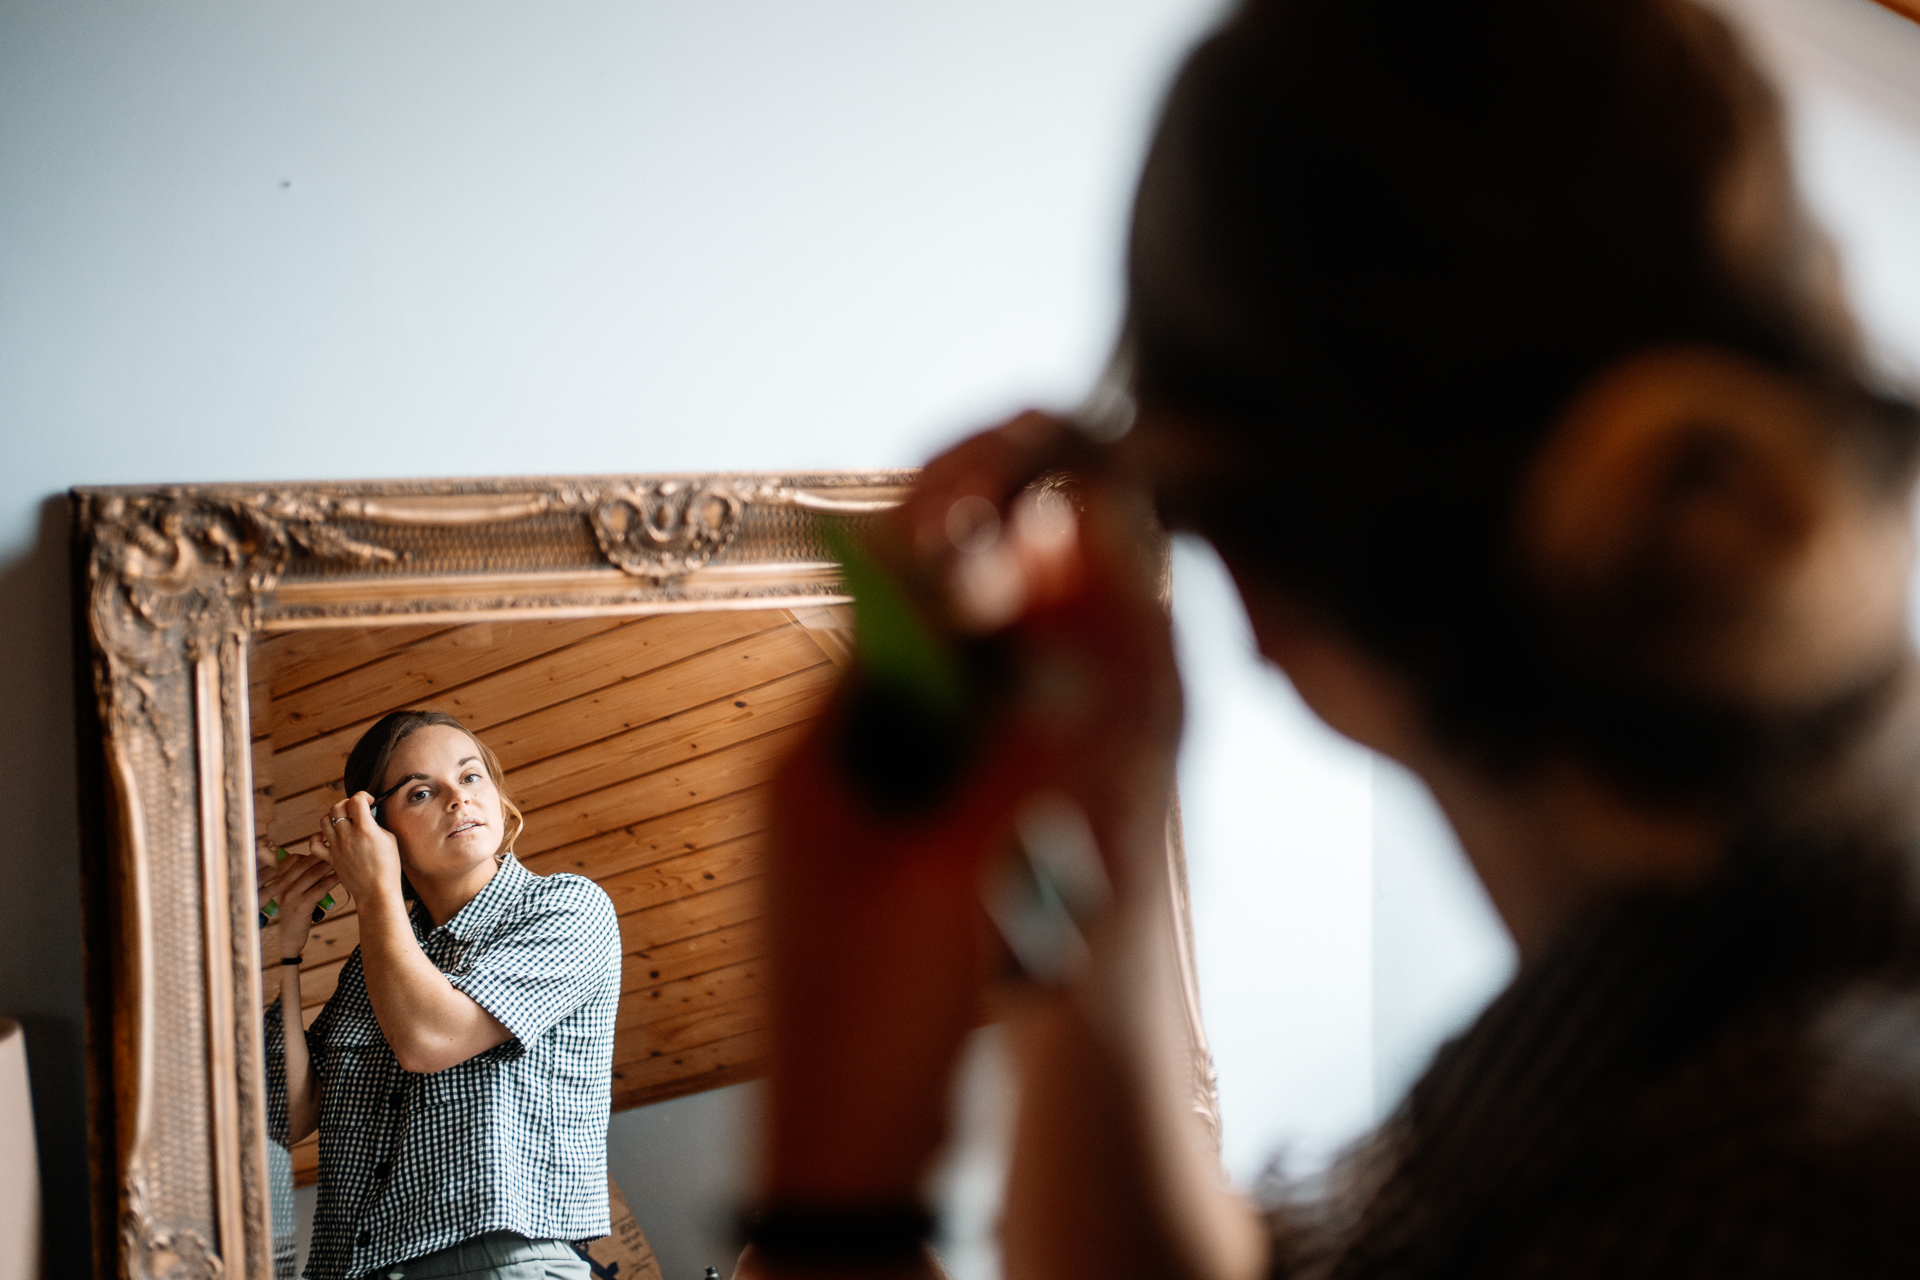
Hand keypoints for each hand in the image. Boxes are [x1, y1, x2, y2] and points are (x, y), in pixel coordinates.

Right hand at [256, 835, 339, 960]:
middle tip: (339, 846)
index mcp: (280, 882)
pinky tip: (342, 876)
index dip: (309, 851)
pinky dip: (331, 881)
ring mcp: (290, 897)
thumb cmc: (297, 915)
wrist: (289, 939)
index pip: (292, 860)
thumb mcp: (294, 895)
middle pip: (303, 864)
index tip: (324, 840)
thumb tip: (319, 861)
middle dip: (321, 854)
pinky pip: (318, 889)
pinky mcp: (300, 907)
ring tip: (345, 858)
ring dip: (328, 865)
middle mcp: (282, 887)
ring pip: (311, 875)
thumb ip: (302, 880)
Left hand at [316, 792, 404, 909]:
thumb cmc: (388, 867)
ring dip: (333, 817)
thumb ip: (376, 825)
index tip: (369, 801)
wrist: (377, 891)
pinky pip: (314, 844)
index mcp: (365, 829)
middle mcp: (347, 835)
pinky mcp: (330, 858)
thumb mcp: (390, 839)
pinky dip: (318, 838)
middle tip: (355, 810)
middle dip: (346, 804)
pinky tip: (328, 838)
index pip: (356, 800)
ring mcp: (336, 847)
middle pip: (337, 807)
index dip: (363, 796)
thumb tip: (368, 816)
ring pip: (324, 821)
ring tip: (343, 822)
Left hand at [761, 412, 1182, 1202]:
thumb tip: (1085, 646)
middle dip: (1019, 573)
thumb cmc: (876, 1035)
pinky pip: (970, 762)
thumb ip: (1022, 758)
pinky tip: (1081, 726)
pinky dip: (1028, 735)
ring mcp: (865, 812)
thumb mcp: (956, 884)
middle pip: (933, 631)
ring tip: (1103, 603)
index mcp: (816, 750)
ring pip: (958, 697)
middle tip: (1097, 512)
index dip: (970, 499)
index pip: (893, 587)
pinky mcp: (902, 857)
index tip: (1036, 429)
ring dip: (1029, 656)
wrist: (848, 1161)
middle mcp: (831, 764)